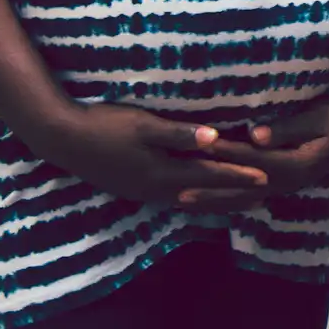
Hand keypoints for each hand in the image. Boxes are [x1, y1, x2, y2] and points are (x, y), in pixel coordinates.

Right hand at [22, 102, 270, 209]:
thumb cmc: (105, 125)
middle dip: (235, 196)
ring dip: (218, 202)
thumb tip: (215, 138)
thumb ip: (179, 134)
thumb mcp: (143, 125)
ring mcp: (143, 193)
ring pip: (190, 202)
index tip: (266, 178)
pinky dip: (196, 201)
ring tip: (244, 204)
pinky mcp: (134, 190)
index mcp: (160, 172)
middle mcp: (155, 189)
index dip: (238, 176)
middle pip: (204, 196)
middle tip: (266, 197)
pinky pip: (174, 201)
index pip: (209, 175)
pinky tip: (203, 199)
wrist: (62, 139)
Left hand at [193, 97, 328, 207]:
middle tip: (178, 192)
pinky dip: (227, 201)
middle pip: (244, 190)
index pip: (255, 160)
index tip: (202, 148)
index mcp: (297, 165)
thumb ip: (288, 128)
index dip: (228, 154)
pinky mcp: (281, 185)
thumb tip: (255, 135)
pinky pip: (249, 198)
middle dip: (210, 191)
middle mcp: (288, 182)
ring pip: (244, 199)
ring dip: (214, 201)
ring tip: (183, 202)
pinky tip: (208, 203)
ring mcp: (284, 187)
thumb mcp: (319, 118)